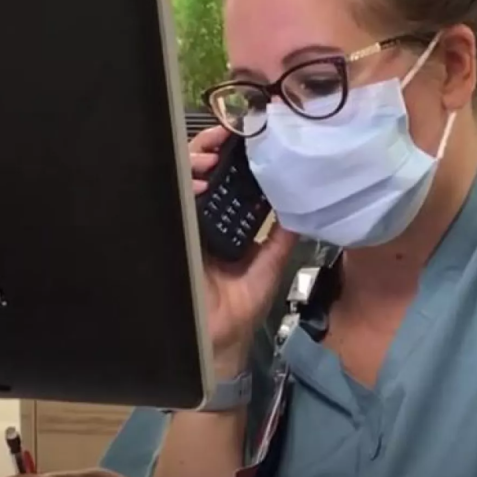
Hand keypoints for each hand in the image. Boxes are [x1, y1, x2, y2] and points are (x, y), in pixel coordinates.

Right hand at [190, 126, 297, 373]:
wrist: (222, 338)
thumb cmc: (243, 305)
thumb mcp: (270, 264)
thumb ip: (283, 237)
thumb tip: (306, 209)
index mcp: (225, 221)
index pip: (224, 177)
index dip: (230, 155)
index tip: (245, 138)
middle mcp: (202, 218)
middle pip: (199, 170)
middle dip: (209, 147)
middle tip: (225, 138)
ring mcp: (184, 226)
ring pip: (180, 180)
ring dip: (194, 161)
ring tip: (211, 158)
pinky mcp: (171, 237)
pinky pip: (171, 206)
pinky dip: (182, 190)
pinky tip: (197, 185)